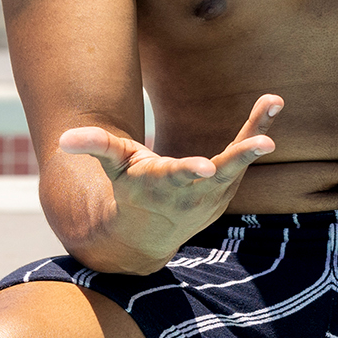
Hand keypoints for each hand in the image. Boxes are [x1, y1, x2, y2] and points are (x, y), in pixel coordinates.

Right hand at [59, 94, 279, 273]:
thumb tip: (64, 138)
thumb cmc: (129, 190)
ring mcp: (214, 190)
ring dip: (257, 134)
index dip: (189, 171)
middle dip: (240, 158)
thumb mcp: (113, 169)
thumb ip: (96, 147)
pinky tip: (273, 103)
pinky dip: (258, 128)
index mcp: (161, 184)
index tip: (206, 166)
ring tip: (273, 103)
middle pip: (221, 172)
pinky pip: (244, 153)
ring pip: (238, 161)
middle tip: (265, 143)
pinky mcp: (227, 183)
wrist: (148, 234)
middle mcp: (192, 190)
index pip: (176, 177)